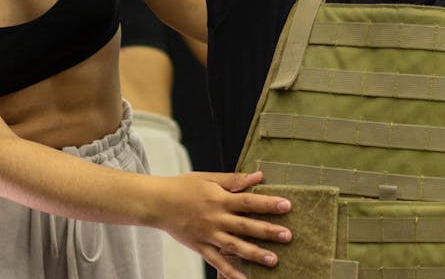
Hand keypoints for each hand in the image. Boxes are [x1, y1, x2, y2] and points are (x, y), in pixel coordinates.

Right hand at [156, 170, 291, 278]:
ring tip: (273, 260)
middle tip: (288, 236)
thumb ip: (234, 179)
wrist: (157, 203)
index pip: (248, 201)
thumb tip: (258, 175)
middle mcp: (215, 218)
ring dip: (254, 253)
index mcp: (219, 199)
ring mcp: (208, 234)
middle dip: (267, 231)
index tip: (287, 205)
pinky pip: (216, 261)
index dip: (268, 203)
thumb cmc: (184, 187)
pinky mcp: (200, 247)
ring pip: (234, 246)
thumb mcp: (209, 178)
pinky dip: (229, 271)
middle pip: (245, 225)